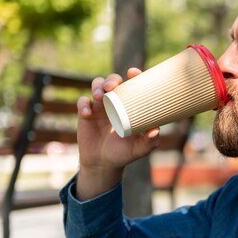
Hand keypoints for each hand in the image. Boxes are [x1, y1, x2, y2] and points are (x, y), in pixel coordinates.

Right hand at [75, 68, 159, 199]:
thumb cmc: (124, 153)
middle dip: (112, 79)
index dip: (133, 75)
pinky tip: (86, 113)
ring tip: (100, 97)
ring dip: (97, 87)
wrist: (103, 164)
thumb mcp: (139, 149)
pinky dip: (83, 104)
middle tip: (112, 86)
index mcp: (130, 106)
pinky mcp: (85, 114)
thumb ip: (149, 141)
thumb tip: (156, 130)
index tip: (133, 72)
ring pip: (96, 86)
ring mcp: (99, 107)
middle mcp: (115, 103)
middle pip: (112, 81)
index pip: (132, 85)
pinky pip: (82, 101)